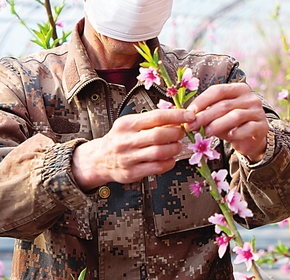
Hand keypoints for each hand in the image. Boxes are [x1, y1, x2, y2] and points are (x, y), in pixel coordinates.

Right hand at [72, 108, 194, 189]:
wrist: (99, 159)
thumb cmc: (119, 139)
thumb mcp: (129, 124)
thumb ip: (150, 121)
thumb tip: (177, 115)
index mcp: (127, 124)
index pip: (157, 117)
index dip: (177, 116)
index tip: (189, 115)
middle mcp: (126, 140)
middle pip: (160, 135)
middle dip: (177, 134)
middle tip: (182, 133)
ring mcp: (128, 158)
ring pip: (160, 152)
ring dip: (174, 149)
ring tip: (177, 146)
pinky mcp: (131, 173)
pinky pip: (156, 168)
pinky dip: (169, 163)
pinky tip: (171, 159)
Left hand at [186, 83, 268, 162]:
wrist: (252, 139)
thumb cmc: (231, 124)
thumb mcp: (218, 117)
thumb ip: (206, 113)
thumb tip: (188, 117)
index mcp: (238, 89)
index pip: (218, 91)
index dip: (202, 100)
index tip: (189, 112)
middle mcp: (250, 97)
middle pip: (224, 104)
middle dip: (205, 115)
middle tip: (191, 125)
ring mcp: (258, 111)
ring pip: (235, 115)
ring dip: (218, 124)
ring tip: (206, 132)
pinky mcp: (263, 126)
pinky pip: (248, 128)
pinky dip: (237, 132)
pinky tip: (228, 136)